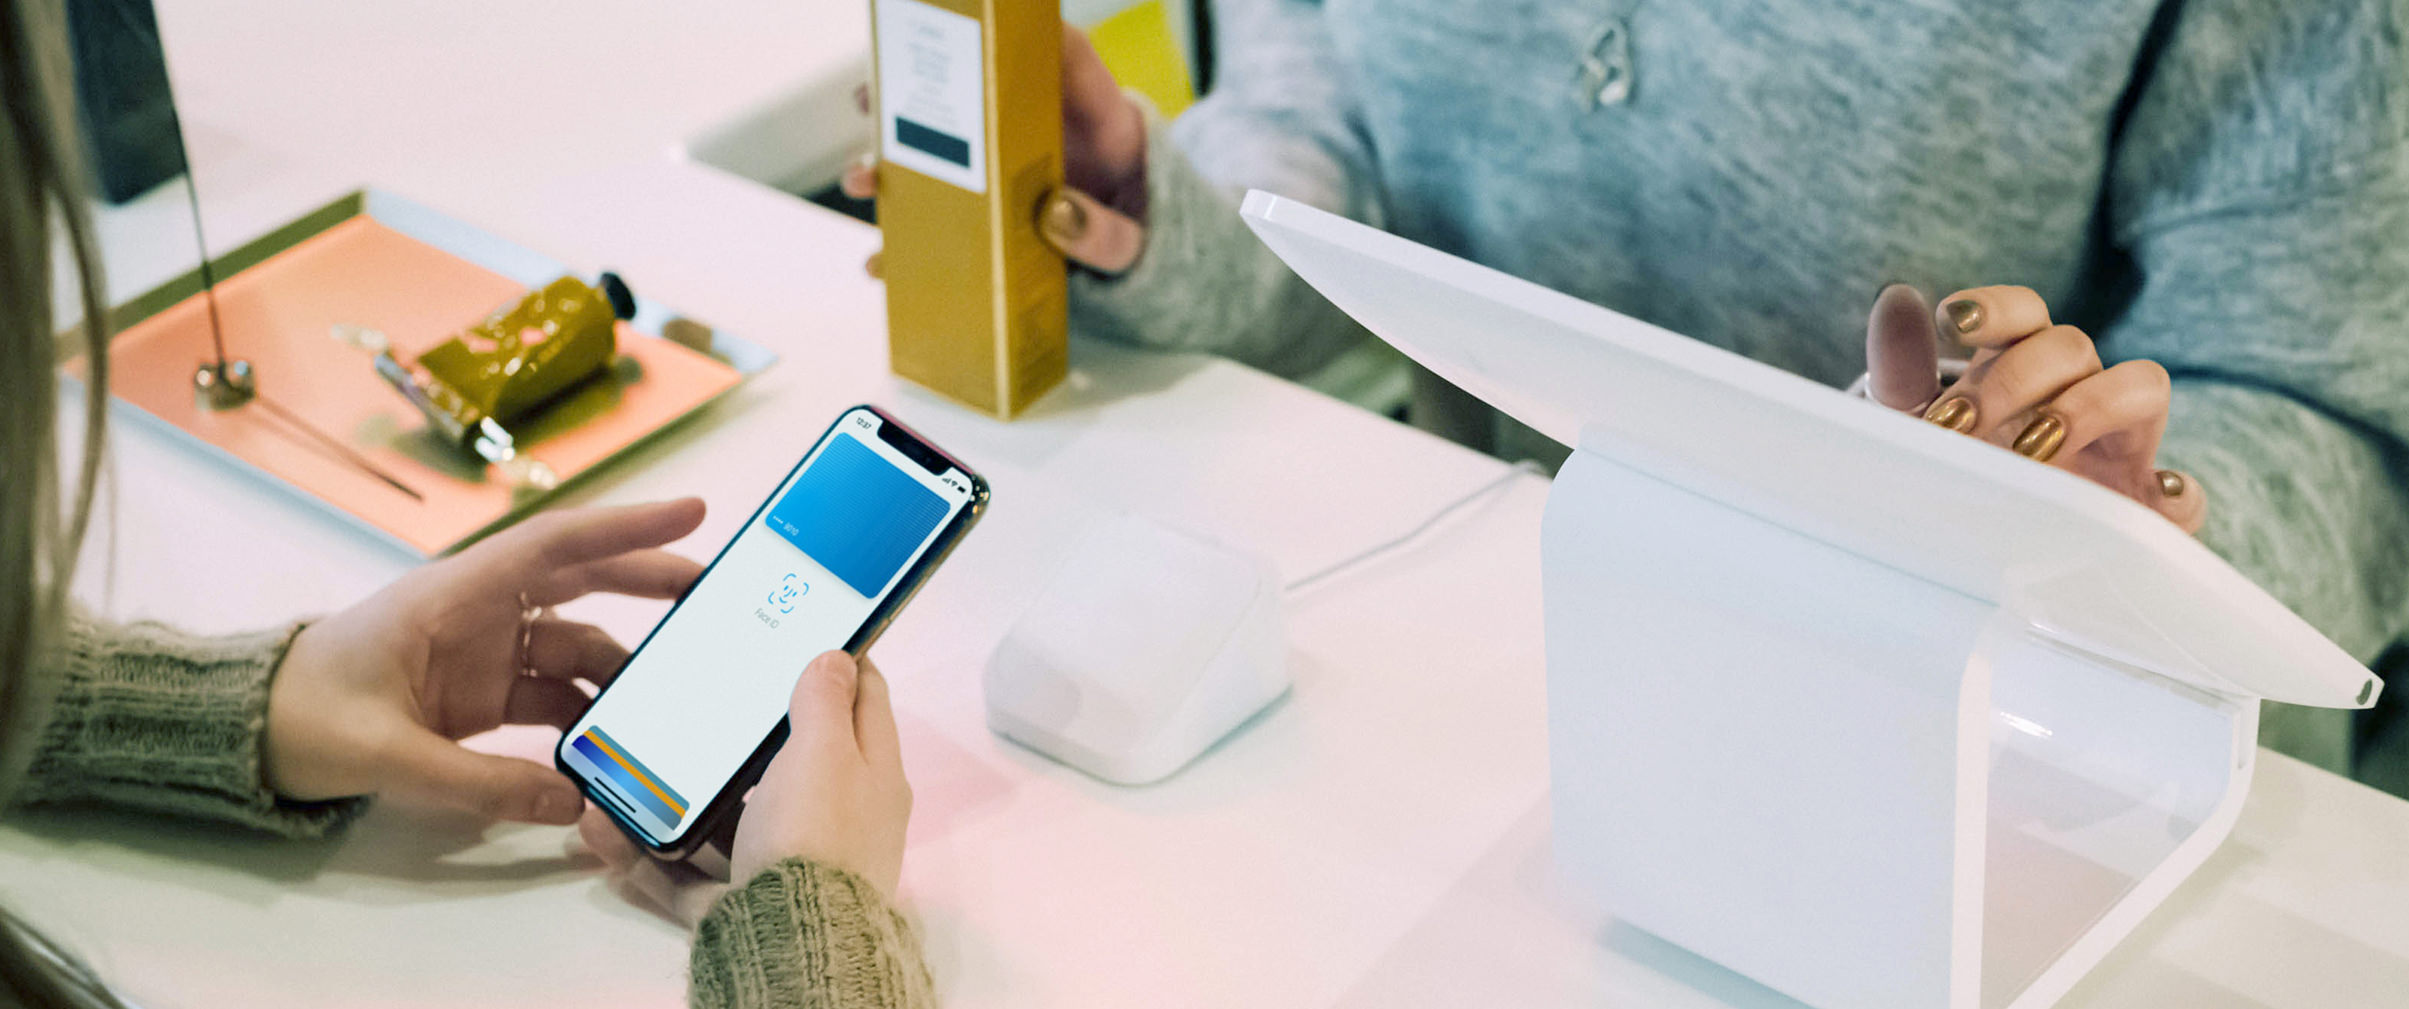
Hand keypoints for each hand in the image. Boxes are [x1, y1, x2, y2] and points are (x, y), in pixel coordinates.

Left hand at [264, 499, 707, 823]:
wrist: (247, 734)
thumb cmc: (300, 716)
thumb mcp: (388, 754)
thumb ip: (481, 785)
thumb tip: (572, 803)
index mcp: (452, 595)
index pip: (556, 546)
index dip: (628, 526)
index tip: (694, 508)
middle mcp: (479, 612)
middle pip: (583, 582)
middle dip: (650, 581)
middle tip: (716, 592)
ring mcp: (483, 653)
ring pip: (577, 643)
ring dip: (624, 666)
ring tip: (673, 692)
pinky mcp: (481, 695)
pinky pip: (554, 694)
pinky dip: (588, 715)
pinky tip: (616, 741)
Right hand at [577, 651, 911, 921]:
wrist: (793, 946)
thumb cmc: (817, 835)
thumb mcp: (825, 752)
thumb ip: (824, 702)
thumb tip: (838, 655)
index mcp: (871, 773)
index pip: (864, 698)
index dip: (836, 658)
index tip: (795, 629)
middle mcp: (834, 816)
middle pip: (787, 758)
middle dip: (738, 730)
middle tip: (694, 691)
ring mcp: (786, 860)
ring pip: (723, 815)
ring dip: (676, 790)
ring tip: (627, 760)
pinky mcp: (740, 900)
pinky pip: (683, 871)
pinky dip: (643, 851)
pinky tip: (600, 825)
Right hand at [843, 24, 1146, 273]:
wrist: (1161, 281)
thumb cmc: (1158, 241)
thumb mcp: (1147, 243)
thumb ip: (1111, 235)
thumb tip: (1052, 215)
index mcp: (1100, 122)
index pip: (1067, 55)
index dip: (1025, 28)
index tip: (974, 16)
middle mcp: (1048, 140)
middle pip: (976, 100)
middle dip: (915, 94)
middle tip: (868, 98)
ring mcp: (1016, 182)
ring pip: (945, 161)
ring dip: (894, 165)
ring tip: (862, 177)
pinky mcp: (998, 226)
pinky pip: (946, 229)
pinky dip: (910, 246)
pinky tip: (880, 263)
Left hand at [1866, 285, 2205, 531]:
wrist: (1986, 535)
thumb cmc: (1958, 462)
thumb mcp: (1917, 424)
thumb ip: (1903, 370)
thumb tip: (1895, 298)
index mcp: (2020, 362)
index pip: (2024, 313)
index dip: (1994, 308)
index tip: (1951, 322)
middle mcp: (2077, 389)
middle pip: (2070, 347)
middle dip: (2013, 380)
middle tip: (1959, 426)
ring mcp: (2119, 444)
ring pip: (2141, 387)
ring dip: (2092, 407)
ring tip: (2034, 447)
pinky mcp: (2142, 505)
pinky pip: (2187, 496)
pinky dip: (2182, 493)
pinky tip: (2162, 493)